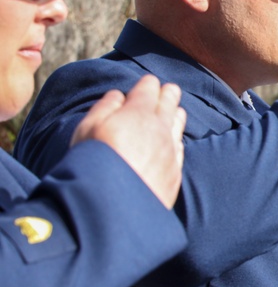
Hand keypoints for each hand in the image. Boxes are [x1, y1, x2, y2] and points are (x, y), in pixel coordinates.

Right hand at [71, 74, 185, 208]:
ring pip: (178, 125)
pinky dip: (177, 140)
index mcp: (138, 113)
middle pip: (169, 104)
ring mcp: (170, 151)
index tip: (150, 80)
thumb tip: (119, 96)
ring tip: (177, 110)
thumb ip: (105, 107)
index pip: (148, 90)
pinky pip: (179, 148)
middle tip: (170, 89)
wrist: (115, 205)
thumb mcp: (88, 128)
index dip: (148, 84)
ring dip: (177, 114)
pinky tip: (176, 141)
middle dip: (168, 94)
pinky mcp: (175, 172)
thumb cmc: (94, 163)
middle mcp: (160, 129)